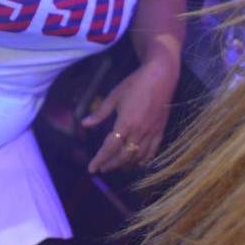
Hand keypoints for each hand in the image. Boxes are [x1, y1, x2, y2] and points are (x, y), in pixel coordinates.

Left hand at [81, 55, 178, 172]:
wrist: (161, 76)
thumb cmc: (136, 83)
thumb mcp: (114, 96)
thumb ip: (100, 113)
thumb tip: (84, 124)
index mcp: (126, 123)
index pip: (110, 148)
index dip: (100, 159)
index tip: (92, 169)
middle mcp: (139, 132)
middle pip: (124, 156)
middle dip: (112, 165)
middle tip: (103, 168)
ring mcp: (152, 133)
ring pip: (138, 156)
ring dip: (126, 163)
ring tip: (117, 165)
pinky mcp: (160, 130)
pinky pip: (153, 151)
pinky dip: (144, 159)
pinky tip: (139, 162)